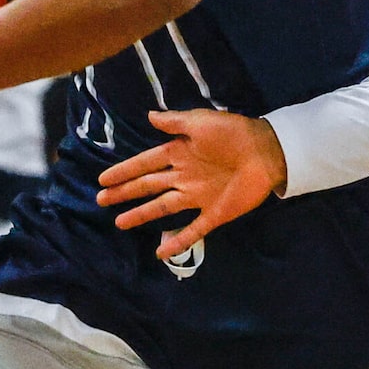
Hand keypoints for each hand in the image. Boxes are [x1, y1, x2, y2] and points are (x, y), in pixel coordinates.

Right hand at [94, 109, 288, 257]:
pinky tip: (160, 253)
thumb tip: (148, 116)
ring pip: (162, 207)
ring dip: (141, 215)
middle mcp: (184, 176)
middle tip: (101, 200)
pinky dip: (177, 241)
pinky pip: (192, 230)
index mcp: (180, 153)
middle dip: (125, 192)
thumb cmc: (233, 133)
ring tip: (120, 222)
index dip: (124, 171)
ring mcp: (198, 196)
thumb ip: (175, 122)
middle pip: (148, 186)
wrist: (267, 152)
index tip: (103, 179)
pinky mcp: (214, 214)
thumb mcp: (201, 122)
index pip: (145, 163)